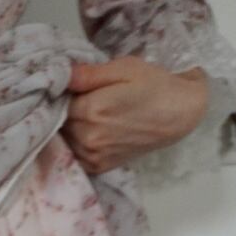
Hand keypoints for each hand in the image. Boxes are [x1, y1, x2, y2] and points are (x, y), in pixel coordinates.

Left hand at [62, 55, 210, 175]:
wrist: (178, 114)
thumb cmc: (153, 85)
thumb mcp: (124, 68)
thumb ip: (89, 74)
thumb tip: (61, 74)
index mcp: (91, 111)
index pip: (57, 103)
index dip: (61, 94)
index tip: (70, 88)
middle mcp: (88, 137)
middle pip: (59, 123)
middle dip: (63, 111)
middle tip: (81, 99)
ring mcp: (93, 156)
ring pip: (64, 140)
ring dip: (69, 129)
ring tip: (88, 115)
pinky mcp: (99, 167)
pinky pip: (75, 155)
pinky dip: (76, 144)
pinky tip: (90, 132)